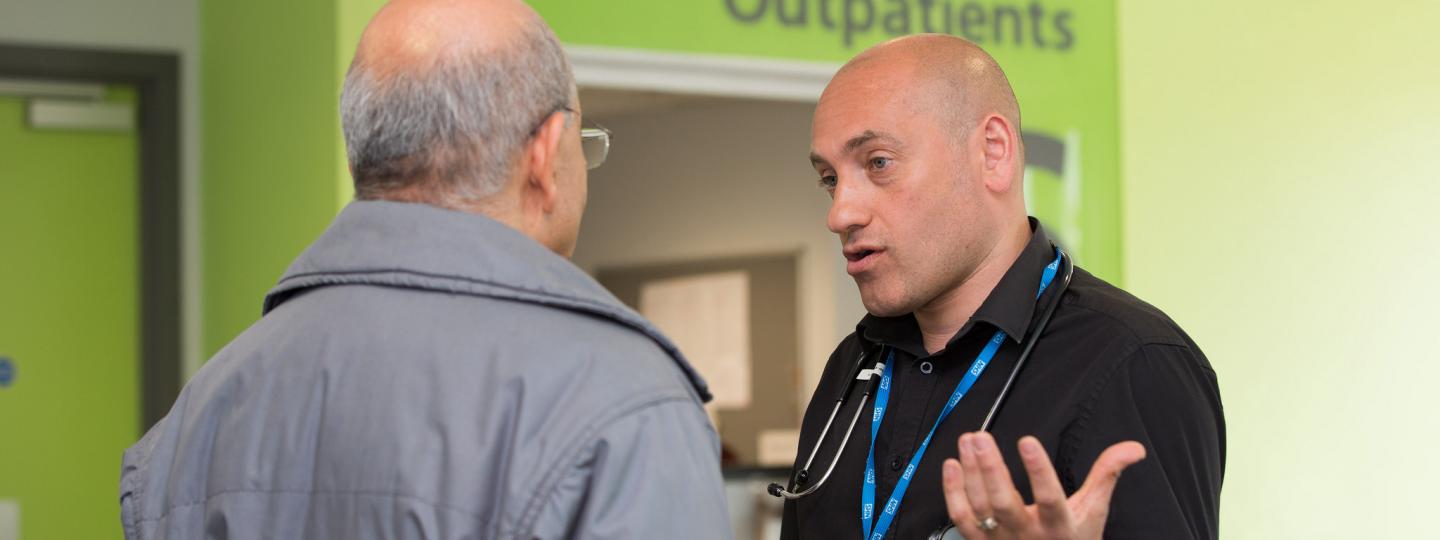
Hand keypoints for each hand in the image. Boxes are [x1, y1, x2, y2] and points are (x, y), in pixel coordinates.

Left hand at [941, 432, 1145, 539]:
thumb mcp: (1093, 511)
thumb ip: (1106, 474)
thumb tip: (1133, 448)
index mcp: (1058, 526)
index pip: (1048, 497)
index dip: (1038, 471)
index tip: (1029, 442)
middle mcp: (1027, 535)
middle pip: (1003, 503)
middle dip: (990, 468)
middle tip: (980, 437)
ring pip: (980, 507)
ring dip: (971, 473)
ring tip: (969, 441)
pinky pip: (961, 518)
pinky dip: (953, 491)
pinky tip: (952, 465)